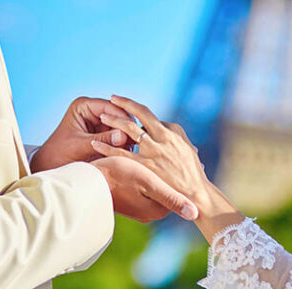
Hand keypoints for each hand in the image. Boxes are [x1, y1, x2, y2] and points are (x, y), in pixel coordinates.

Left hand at [30, 97, 131, 172]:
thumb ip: (102, 140)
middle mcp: (92, 110)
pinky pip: (117, 135)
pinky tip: (128, 153)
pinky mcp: (103, 133)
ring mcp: (99, 121)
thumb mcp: (80, 146)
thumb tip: (123, 136)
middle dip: (126, 128)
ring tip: (133, 149)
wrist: (50, 165)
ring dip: (126, 137)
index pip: (109, 106)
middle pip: (117, 115)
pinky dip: (123, 144)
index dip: (122, 117)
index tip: (134, 130)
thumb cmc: (59, 153)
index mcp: (83, 106)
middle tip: (137, 142)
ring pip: (120, 126)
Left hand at [91, 95, 244, 239]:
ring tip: (102, 116)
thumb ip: (173, 136)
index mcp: (172, 132)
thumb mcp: (187, 148)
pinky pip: (121, 153)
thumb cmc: (193, 172)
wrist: (196, 193)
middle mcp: (162, 137)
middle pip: (139, 113)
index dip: (135, 110)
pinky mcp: (145, 165)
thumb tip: (162, 127)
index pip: (150, 116)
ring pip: (129, 129)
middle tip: (112, 99)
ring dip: (113, 120)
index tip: (125, 107)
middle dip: (124, 104)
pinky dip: (106, 147)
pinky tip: (95, 144)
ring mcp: (153, 150)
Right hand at [91, 156, 197, 221]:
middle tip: (171, 153)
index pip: (178, 190)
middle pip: (167, 187)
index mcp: (157, 209)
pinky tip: (140, 160)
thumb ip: (171, 197)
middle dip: (168, 169)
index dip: (179, 171)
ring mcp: (137, 207)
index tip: (180, 155)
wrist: (87, 182)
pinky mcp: (127, 200)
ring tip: (156, 152)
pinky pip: (142, 184)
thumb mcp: (149, 184)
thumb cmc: (118, 178)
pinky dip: (144, 171)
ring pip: (155, 183)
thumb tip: (195, 213)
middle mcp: (149, 212)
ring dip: (156, 169)